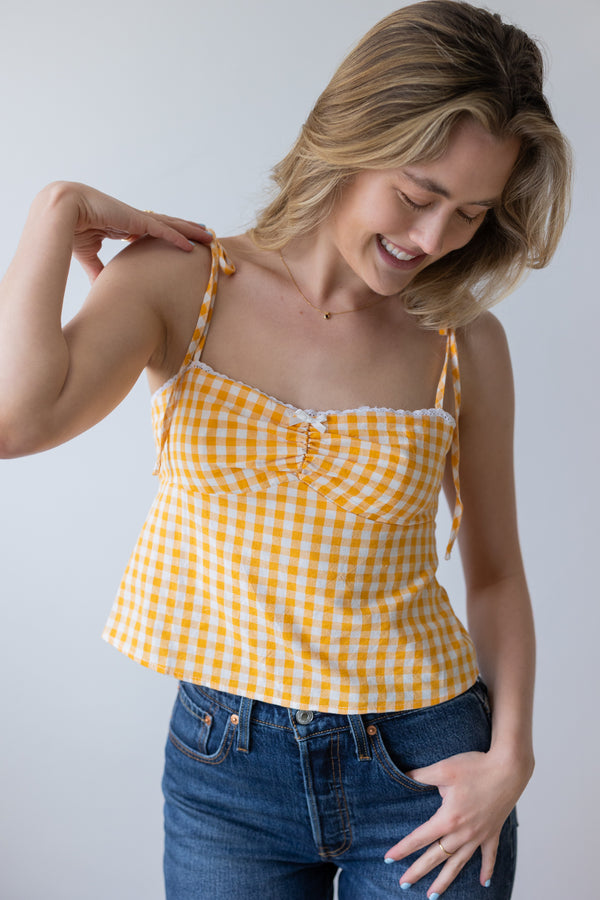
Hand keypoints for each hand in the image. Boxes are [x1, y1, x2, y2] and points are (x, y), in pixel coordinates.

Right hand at [47, 182, 210, 282]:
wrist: (59, 211)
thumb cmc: (68, 228)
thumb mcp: (88, 253)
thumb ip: (97, 269)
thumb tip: (102, 287)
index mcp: (121, 225)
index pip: (151, 231)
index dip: (167, 236)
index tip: (179, 242)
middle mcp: (132, 220)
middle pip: (167, 226)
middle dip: (186, 230)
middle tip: (205, 237)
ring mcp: (135, 218)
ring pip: (170, 225)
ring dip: (190, 231)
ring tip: (209, 236)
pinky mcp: (135, 219)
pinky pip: (162, 229)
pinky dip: (178, 237)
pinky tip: (193, 244)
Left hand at [384, 750, 531, 895]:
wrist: (508, 769)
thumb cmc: (476, 767)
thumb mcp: (443, 769)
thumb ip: (420, 775)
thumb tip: (403, 776)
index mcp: (448, 818)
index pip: (420, 837)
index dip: (403, 848)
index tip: (389, 857)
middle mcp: (463, 833)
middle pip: (436, 856)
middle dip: (418, 871)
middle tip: (403, 883)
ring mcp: (479, 835)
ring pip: (459, 863)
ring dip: (444, 880)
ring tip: (432, 895)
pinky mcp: (493, 832)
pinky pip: (489, 857)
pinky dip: (487, 870)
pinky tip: (484, 883)